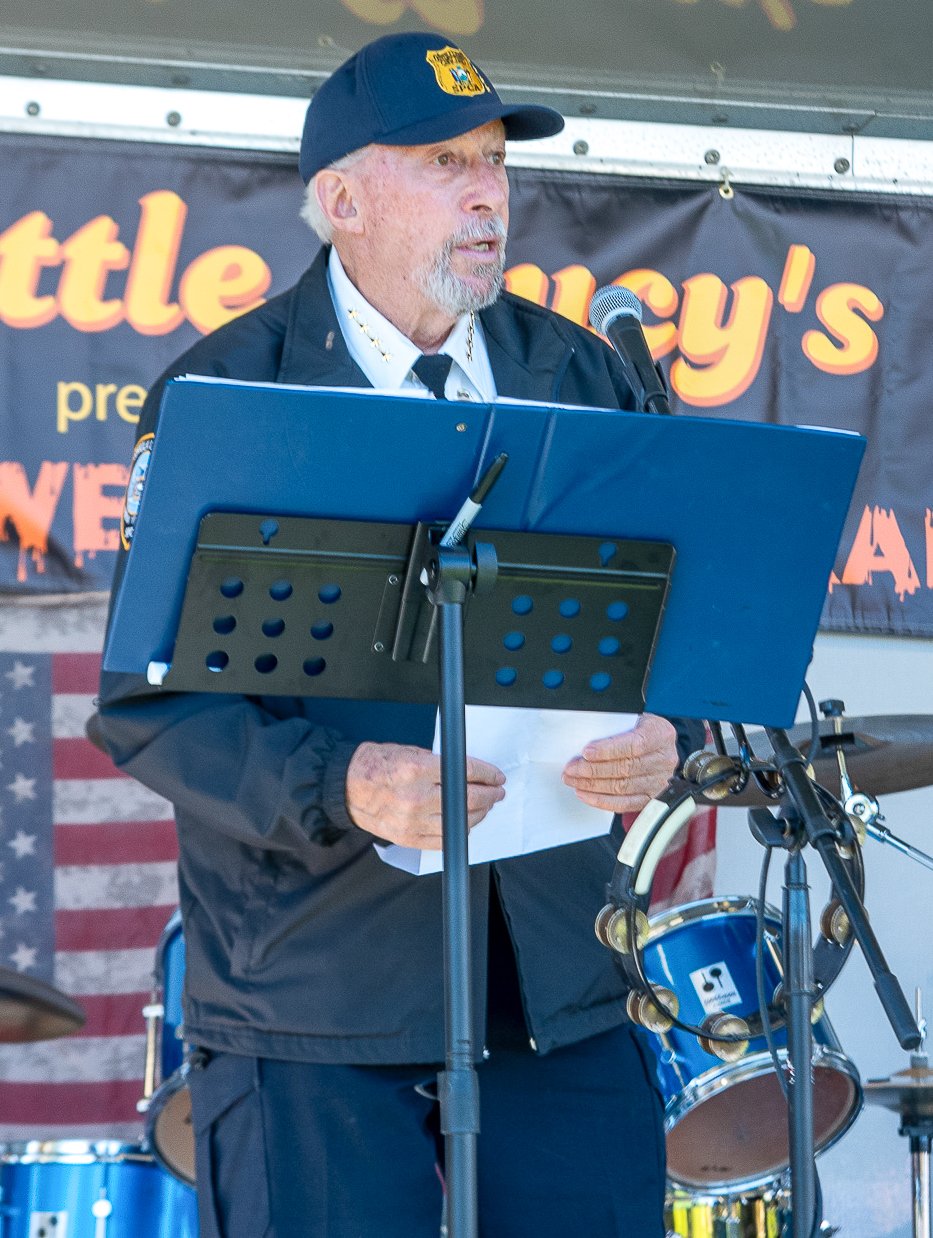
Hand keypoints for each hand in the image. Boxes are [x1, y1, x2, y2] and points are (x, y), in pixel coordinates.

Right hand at [345, 742, 505, 848]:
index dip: (487, 774)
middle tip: (496, 792)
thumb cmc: (374, 766)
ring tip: (485, 806)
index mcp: (416, 769)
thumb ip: (437, 762)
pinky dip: (460, 831)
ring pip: (460, 821)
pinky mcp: (408, 838)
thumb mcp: (408, 751)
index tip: (496, 777)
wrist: (346, 788)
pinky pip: (444, 839)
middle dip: (489, 794)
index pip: (464, 771)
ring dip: (479, 813)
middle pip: (467, 798)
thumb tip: (465, 771)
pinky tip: (466, 823)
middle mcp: (416, 796)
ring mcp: (412, 820)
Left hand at [561, 713, 677, 812]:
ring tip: (574, 780)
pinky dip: (602, 801)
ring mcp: (660, 781)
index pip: (634, 745)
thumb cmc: (641, 728)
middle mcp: (664, 759)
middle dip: (593, 770)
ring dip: (592, 786)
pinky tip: (586, 794)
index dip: (608, 750)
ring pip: (622, 788)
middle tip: (572, 769)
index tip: (586, 752)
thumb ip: (614, 726)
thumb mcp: (633, 718)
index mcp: (660, 734)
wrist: (659, 743)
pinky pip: (625, 804)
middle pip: (625, 769)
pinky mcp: (652, 797)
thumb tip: (584, 735)